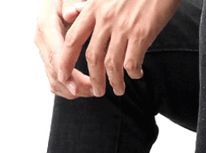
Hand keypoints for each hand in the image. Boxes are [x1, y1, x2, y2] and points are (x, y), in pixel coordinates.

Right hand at [35, 0, 92, 98]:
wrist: (60, 2)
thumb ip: (71, 4)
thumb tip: (70, 14)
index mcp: (46, 26)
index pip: (54, 56)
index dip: (66, 74)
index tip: (77, 88)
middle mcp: (42, 41)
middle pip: (54, 73)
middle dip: (73, 86)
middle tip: (94, 91)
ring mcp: (44, 52)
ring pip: (54, 80)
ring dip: (72, 90)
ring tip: (93, 91)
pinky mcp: (48, 59)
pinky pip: (55, 81)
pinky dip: (68, 89)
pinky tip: (84, 90)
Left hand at [58, 0, 180, 96]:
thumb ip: (88, 6)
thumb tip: (69, 16)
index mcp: (94, 8)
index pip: (72, 40)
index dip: (65, 61)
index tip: (63, 76)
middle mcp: (106, 18)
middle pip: (92, 57)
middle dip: (94, 79)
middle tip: (98, 92)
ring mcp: (123, 27)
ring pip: (111, 64)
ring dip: (114, 81)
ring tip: (118, 90)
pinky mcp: (141, 33)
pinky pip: (131, 62)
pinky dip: (133, 73)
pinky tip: (137, 74)